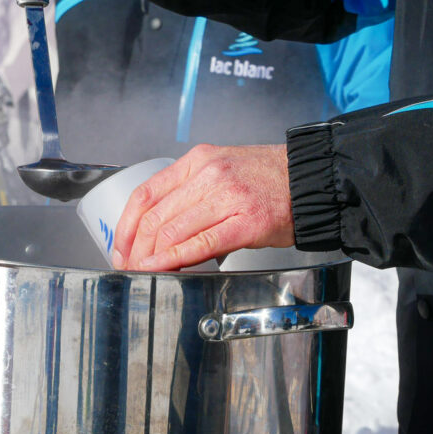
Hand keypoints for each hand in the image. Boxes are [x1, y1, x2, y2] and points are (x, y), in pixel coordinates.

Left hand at [112, 144, 294, 270]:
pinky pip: (201, 243)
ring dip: (151, 257)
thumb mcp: (220, 170)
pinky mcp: (247, 222)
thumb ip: (189, 193)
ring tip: (142, 272)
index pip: (146, 193)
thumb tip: (159, 229)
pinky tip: (162, 268)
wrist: (312, 179)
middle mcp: (208, 175)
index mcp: (197, 161)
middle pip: (156, 216)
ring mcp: (227, 197)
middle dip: (135, 248)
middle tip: (128, 266)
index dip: (126, 225)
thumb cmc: (268, 179)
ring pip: (173, 230)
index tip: (120, 246)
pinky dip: (175, 259)